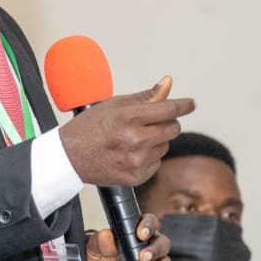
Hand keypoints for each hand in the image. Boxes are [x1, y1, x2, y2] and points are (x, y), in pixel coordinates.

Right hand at [58, 76, 195, 187]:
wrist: (70, 157)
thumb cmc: (89, 127)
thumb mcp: (114, 104)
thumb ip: (145, 96)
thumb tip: (167, 84)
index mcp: (129, 118)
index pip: (169, 110)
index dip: (183, 105)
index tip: (190, 104)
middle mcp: (134, 140)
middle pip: (172, 129)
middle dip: (167, 123)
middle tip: (151, 123)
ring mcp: (136, 161)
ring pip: (165, 146)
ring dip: (156, 141)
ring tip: (133, 140)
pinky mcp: (135, 177)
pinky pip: (156, 163)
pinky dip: (149, 158)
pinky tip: (130, 154)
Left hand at [86, 213, 169, 260]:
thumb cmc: (101, 257)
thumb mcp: (96, 246)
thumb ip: (102, 240)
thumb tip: (107, 235)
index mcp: (138, 232)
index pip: (150, 223)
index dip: (148, 226)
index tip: (141, 233)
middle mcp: (149, 247)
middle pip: (162, 244)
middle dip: (155, 249)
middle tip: (143, 256)